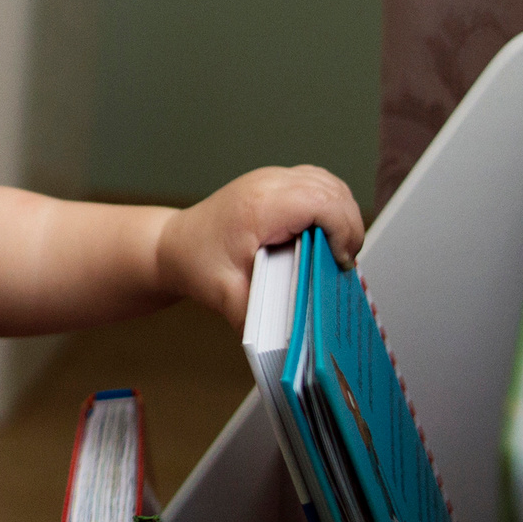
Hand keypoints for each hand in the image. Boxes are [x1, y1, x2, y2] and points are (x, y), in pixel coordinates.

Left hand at [157, 165, 364, 328]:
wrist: (174, 244)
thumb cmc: (196, 262)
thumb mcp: (227, 296)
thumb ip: (259, 319)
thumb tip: (291, 343)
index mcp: (260, 207)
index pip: (323, 204)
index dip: (342, 233)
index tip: (338, 264)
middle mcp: (269, 184)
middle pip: (334, 193)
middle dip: (348, 230)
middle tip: (340, 266)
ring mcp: (273, 178)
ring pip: (331, 185)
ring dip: (343, 216)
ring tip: (335, 252)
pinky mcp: (277, 182)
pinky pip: (319, 184)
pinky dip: (331, 206)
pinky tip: (325, 234)